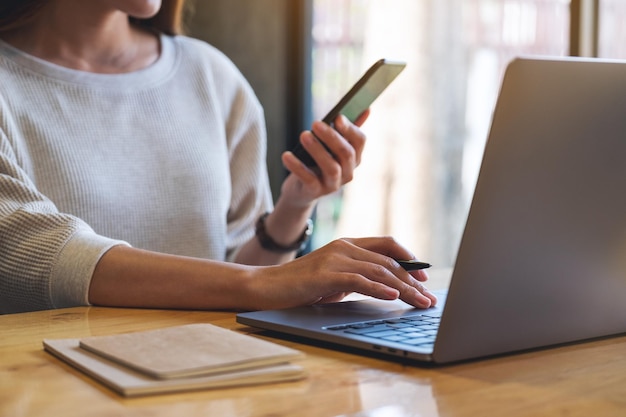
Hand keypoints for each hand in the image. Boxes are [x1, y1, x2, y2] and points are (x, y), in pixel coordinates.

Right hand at [245, 236, 437, 309]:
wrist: (266, 286)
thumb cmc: (300, 285)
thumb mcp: (334, 278)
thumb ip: (357, 276)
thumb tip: (386, 287)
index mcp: (347, 244)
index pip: (387, 245)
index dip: (409, 259)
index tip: (424, 277)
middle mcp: (344, 247)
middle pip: (388, 261)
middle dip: (413, 281)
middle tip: (428, 298)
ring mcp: (335, 258)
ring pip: (379, 271)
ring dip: (403, 288)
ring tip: (419, 302)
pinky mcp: (326, 274)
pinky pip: (359, 280)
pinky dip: (378, 288)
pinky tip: (392, 297)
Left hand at [279, 111, 368, 207]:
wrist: (300, 190)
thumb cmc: (316, 162)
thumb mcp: (330, 146)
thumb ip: (344, 130)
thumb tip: (366, 110)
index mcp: (354, 157)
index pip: (360, 141)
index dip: (350, 129)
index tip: (338, 117)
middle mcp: (348, 172)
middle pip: (346, 153)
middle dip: (332, 137)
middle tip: (315, 123)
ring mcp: (333, 184)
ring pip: (331, 167)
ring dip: (317, 150)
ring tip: (303, 135)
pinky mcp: (316, 192)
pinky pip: (309, 179)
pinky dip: (297, 167)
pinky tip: (287, 155)